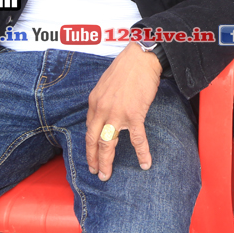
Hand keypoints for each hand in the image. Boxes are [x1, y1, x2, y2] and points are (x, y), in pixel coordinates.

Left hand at [85, 42, 162, 180]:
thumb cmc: (126, 68)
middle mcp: (101, 110)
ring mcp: (117, 114)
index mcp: (94, 102)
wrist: (141, 58)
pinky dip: (142, 153)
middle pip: (93, 140)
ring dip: (106, 161)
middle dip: (93, 159)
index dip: (89, 145)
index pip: (88, 128)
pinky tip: (145, 163)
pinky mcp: (135, 115)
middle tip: (95, 172)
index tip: (91, 155)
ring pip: (107, 143)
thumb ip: (103, 101)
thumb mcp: (106, 84)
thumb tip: (105, 113)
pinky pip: (137, 139)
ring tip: (106, 174)